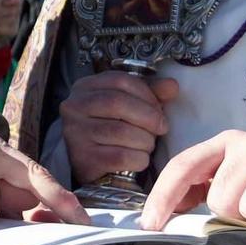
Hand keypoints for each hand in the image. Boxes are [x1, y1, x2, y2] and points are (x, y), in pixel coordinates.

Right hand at [57, 71, 181, 185]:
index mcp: (85, 87)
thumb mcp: (128, 104)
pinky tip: (139, 159)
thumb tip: (171, 86)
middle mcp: (73, 108)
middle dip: (149, 116)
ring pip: (121, 131)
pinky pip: (120, 156)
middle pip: (117, 103)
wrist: (90, 164)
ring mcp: (75, 134)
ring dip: (145, 140)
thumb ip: (150, 93)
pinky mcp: (83, 160)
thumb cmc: (112, 128)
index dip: (147, 94)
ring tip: (147, 144)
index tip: (160, 108)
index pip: (120, 80)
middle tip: (161, 128)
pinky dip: (139, 159)